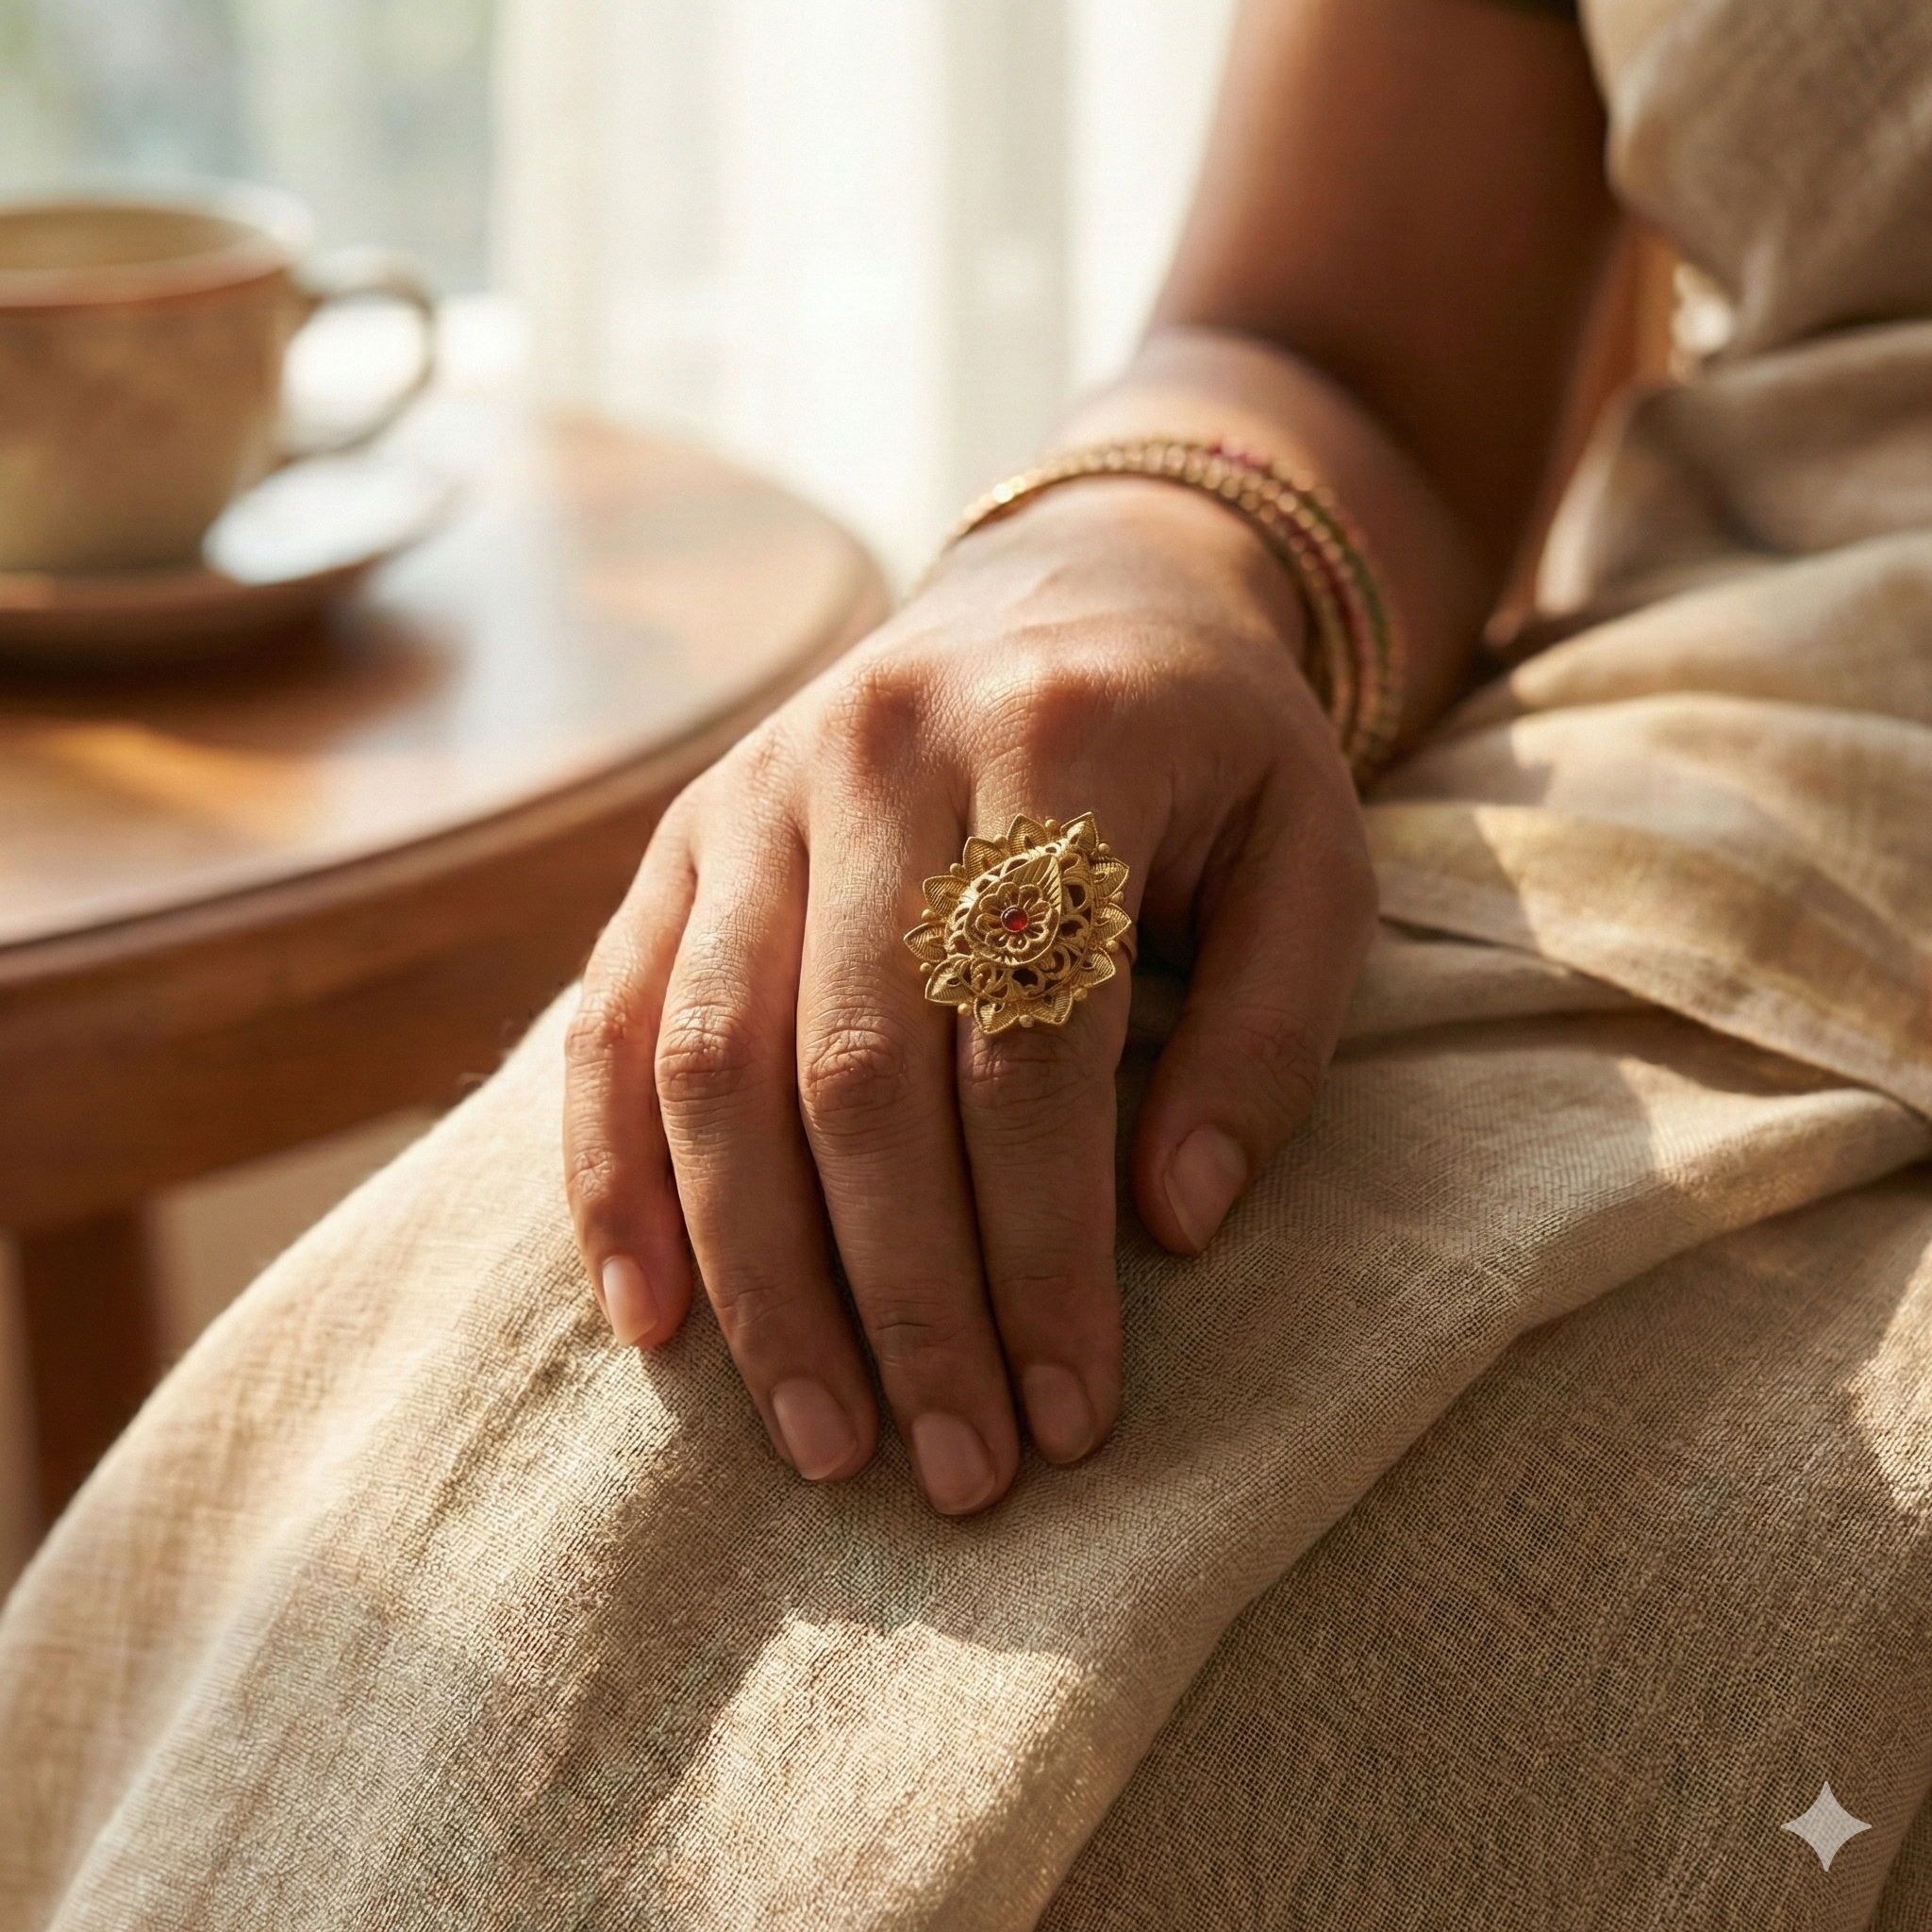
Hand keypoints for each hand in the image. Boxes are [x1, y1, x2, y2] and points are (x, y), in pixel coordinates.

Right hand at [563, 476, 1377, 1513]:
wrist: (1076, 591)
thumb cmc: (1212, 754)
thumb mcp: (1313, 857)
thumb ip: (1268, 1033)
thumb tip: (1175, 1227)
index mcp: (1056, 743)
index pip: (1033, 1047)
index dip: (1049, 1249)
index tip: (1074, 1414)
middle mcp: (877, 752)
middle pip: (860, 1073)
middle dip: (907, 1298)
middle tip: (955, 1470)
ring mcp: (752, 790)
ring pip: (714, 1061)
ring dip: (759, 1275)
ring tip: (821, 1439)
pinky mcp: (681, 837)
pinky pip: (610, 1020)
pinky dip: (614, 1177)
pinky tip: (651, 1319)